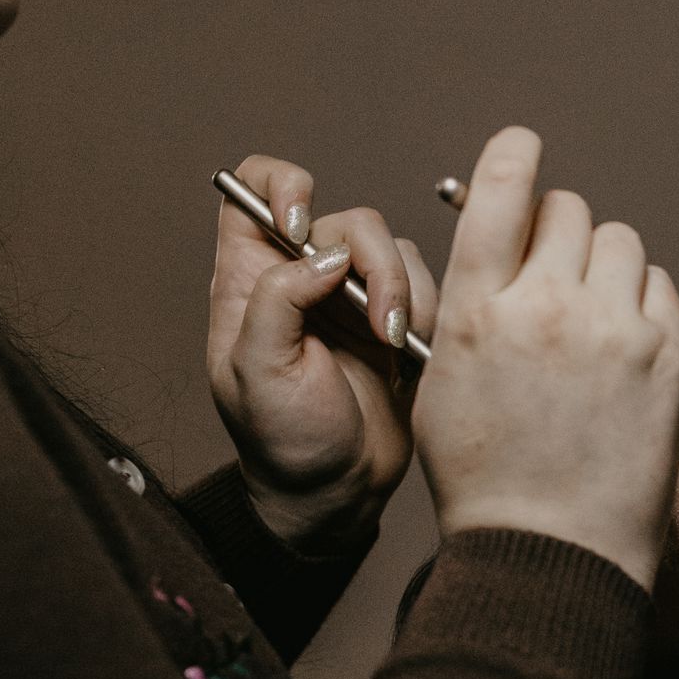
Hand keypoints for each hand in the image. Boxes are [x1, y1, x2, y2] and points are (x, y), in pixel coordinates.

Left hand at [207, 157, 437, 553]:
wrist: (337, 494)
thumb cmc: (282, 442)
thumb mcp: (258, 372)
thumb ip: (279, 301)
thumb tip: (326, 253)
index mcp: (250, 278)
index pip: (253, 186)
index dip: (282, 184)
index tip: (303, 226)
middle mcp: (301, 276)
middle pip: (344, 217)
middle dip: (371, 263)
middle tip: (381, 325)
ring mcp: (350, 296)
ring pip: (391, 249)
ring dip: (404, 294)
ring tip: (397, 349)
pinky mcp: (393, 318)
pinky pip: (424, 284)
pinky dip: (427, 312)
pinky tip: (412, 356)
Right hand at [416, 125, 678, 588]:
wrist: (550, 549)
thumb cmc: (487, 480)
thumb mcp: (440, 386)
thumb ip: (467, 311)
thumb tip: (497, 264)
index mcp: (476, 311)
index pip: (501, 193)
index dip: (514, 157)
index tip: (523, 147)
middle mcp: (544, 306)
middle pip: (569, 211)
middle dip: (561, 231)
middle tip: (556, 271)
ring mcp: (611, 329)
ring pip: (621, 241)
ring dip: (605, 262)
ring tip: (593, 312)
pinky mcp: (663, 355)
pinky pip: (660, 286)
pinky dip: (643, 300)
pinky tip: (625, 340)